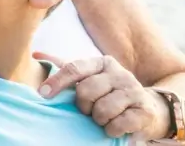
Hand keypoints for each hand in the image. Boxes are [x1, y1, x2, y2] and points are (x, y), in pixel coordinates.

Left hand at [35, 52, 169, 140]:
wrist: (147, 108)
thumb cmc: (109, 93)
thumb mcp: (88, 77)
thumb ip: (64, 67)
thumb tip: (36, 55)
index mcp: (102, 63)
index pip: (74, 68)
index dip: (56, 82)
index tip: (43, 94)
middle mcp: (120, 73)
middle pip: (87, 91)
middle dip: (83, 106)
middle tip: (88, 111)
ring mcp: (134, 90)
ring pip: (103, 109)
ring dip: (98, 119)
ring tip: (103, 118)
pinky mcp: (144, 110)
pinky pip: (118, 124)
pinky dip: (111, 129)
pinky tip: (114, 127)